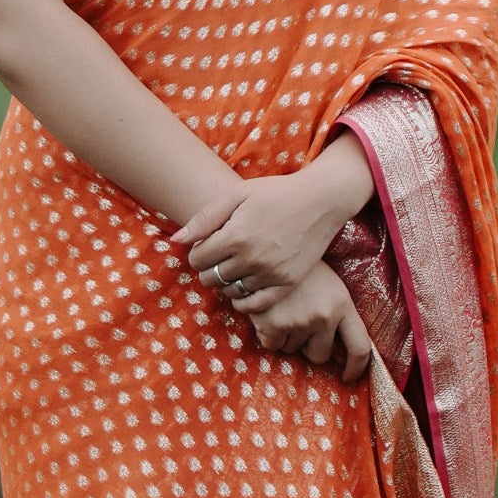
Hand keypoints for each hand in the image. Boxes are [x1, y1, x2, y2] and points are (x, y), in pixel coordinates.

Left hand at [173, 136, 372, 325]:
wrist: (320, 200)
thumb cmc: (276, 193)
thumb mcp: (238, 195)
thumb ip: (205, 218)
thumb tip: (176, 241)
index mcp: (235, 236)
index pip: (198, 260)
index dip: (197, 253)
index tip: (207, 246)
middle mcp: (251, 258)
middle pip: (211, 278)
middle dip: (209, 269)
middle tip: (219, 258)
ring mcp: (270, 273)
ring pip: (231, 292)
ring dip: (226, 283)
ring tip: (234, 268)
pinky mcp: (287, 283)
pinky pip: (255, 305)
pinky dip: (243, 302)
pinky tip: (244, 288)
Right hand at [239, 262, 373, 383]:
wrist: (268, 247)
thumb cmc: (301, 268)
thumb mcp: (329, 285)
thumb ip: (335, 314)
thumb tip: (334, 353)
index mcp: (343, 304)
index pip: (360, 347)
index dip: (355, 368)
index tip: (347, 377)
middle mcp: (324, 316)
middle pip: (320, 355)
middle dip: (309, 346)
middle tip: (298, 320)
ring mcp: (299, 321)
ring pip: (292, 350)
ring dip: (286, 335)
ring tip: (283, 307)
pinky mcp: (273, 325)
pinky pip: (272, 346)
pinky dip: (267, 334)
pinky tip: (268, 311)